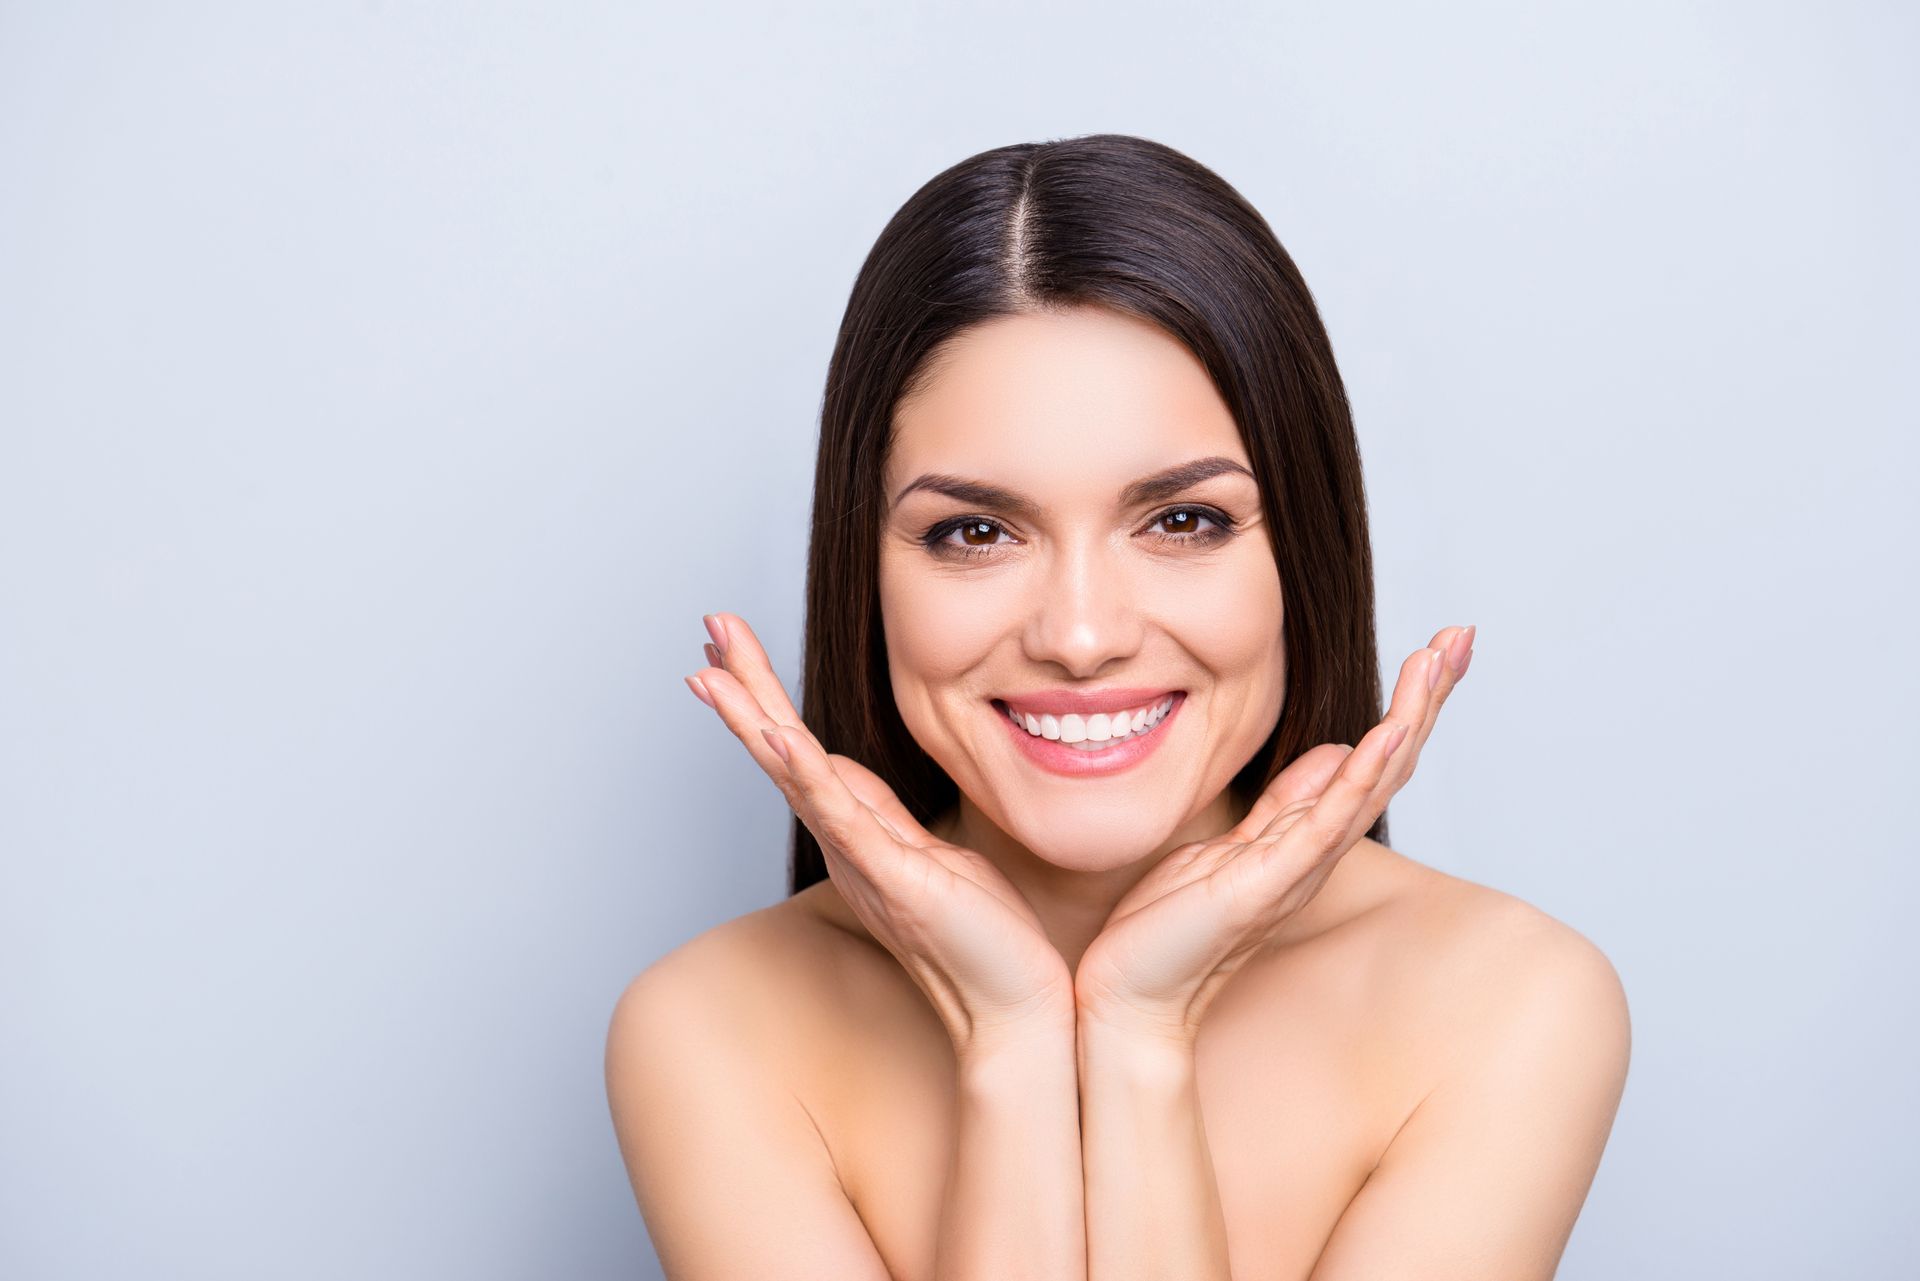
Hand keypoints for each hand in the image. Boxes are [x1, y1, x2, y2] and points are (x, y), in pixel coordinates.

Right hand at [686, 612, 1076, 1055]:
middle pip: (782, 751)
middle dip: (745, 687)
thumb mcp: (932, 856)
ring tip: (714, 669)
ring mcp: (864, 862)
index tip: (731, 649)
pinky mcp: (894, 880)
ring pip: (795, 776)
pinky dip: (805, 776)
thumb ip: (885, 816)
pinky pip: (841, 818)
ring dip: (754, 718)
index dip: (766, 699)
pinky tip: (775, 737)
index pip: (802, 751)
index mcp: (859, 836)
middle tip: (710, 625)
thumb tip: (846, 771)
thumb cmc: (985, 939)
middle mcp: (848, 846)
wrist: (1015, 1007)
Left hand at [1073, 625, 1475, 1045]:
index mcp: (1305, 839)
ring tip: (1439, 661)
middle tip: (1461, 635)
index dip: (1407, 704)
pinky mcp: (1265, 887)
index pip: (1372, 760)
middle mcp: (1314, 854)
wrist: (1129, 995)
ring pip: (1369, 784)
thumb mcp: (1232, 845)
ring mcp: (1295, 870)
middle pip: (1389, 764)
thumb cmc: (1168, 927)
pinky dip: (1360, 778)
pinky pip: (1324, 826)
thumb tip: (1335, 751)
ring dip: (1407, 719)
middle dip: (1426, 698)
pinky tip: (1387, 734)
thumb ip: (1286, 804)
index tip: (1438, 648)